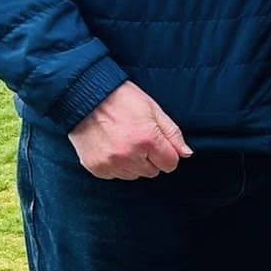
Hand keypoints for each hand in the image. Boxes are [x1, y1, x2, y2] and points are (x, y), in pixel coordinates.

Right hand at [68, 81, 191, 179]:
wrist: (84, 95)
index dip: (167, 154)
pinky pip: (115, 175)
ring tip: (123, 140)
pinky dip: (116, 164)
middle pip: (152, 171)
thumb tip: (186, 154)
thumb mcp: (153, 109)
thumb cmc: (121, 99)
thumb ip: (172, 134)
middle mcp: (129, 155)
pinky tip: (111, 146)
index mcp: (147, 140)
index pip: (170, 164)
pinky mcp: (96, 167)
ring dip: (133, 162)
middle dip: (150, 158)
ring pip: (134, 175)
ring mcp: (111, 163)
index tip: (158, 144)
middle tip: (137, 138)